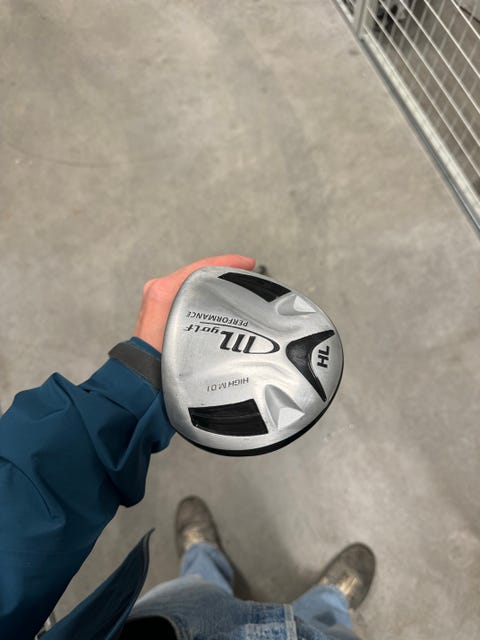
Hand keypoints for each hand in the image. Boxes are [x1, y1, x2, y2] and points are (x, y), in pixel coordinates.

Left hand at [134, 255, 255, 351]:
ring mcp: (158, 300)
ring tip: (236, 283)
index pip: (201, 267)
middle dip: (222, 271)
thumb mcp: (187, 328)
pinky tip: (218, 298)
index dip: (227, 263)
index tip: (246, 263)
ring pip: (193, 283)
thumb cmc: (161, 360)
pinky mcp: (160, 310)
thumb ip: (205, 310)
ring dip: (213, 282)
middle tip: (244, 271)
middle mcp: (158, 290)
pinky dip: (204, 293)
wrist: (146, 379)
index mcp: (163, 291)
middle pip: (197, 273)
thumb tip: (233, 302)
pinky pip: (187, 293)